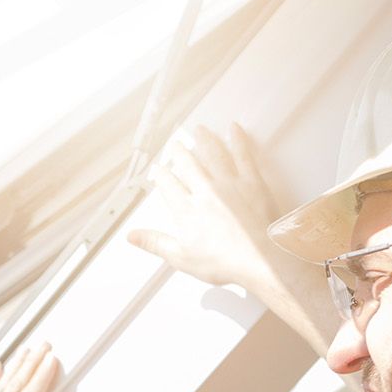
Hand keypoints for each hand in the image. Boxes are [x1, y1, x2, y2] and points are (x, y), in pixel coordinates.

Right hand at [127, 124, 335, 357]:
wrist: (259, 260)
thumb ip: (155, 243)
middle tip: (176, 144)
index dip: (161, 175)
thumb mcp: (182, 258)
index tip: (158, 170)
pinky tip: (234, 129)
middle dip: (180, 152)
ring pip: (213, 154)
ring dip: (205, 140)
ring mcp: (229, 184)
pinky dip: (238, 140)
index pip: (168, 185)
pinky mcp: (252, 183)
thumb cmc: (224, 262)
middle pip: (188, 164)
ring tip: (200, 130)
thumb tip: (132, 236)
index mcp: (187, 210)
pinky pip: (243, 155)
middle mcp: (205, 192)